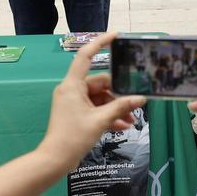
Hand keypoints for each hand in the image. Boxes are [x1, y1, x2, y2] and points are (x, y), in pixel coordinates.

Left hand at [35, 34, 144, 170]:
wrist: (55, 160)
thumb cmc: (74, 136)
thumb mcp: (100, 120)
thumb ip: (121, 107)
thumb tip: (141, 99)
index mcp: (73, 85)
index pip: (86, 56)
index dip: (100, 43)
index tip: (116, 35)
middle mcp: (72, 89)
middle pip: (101, 83)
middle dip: (119, 94)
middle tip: (136, 104)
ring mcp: (73, 102)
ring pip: (101, 98)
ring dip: (116, 108)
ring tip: (132, 121)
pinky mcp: (76, 113)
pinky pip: (96, 109)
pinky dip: (108, 116)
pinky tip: (123, 127)